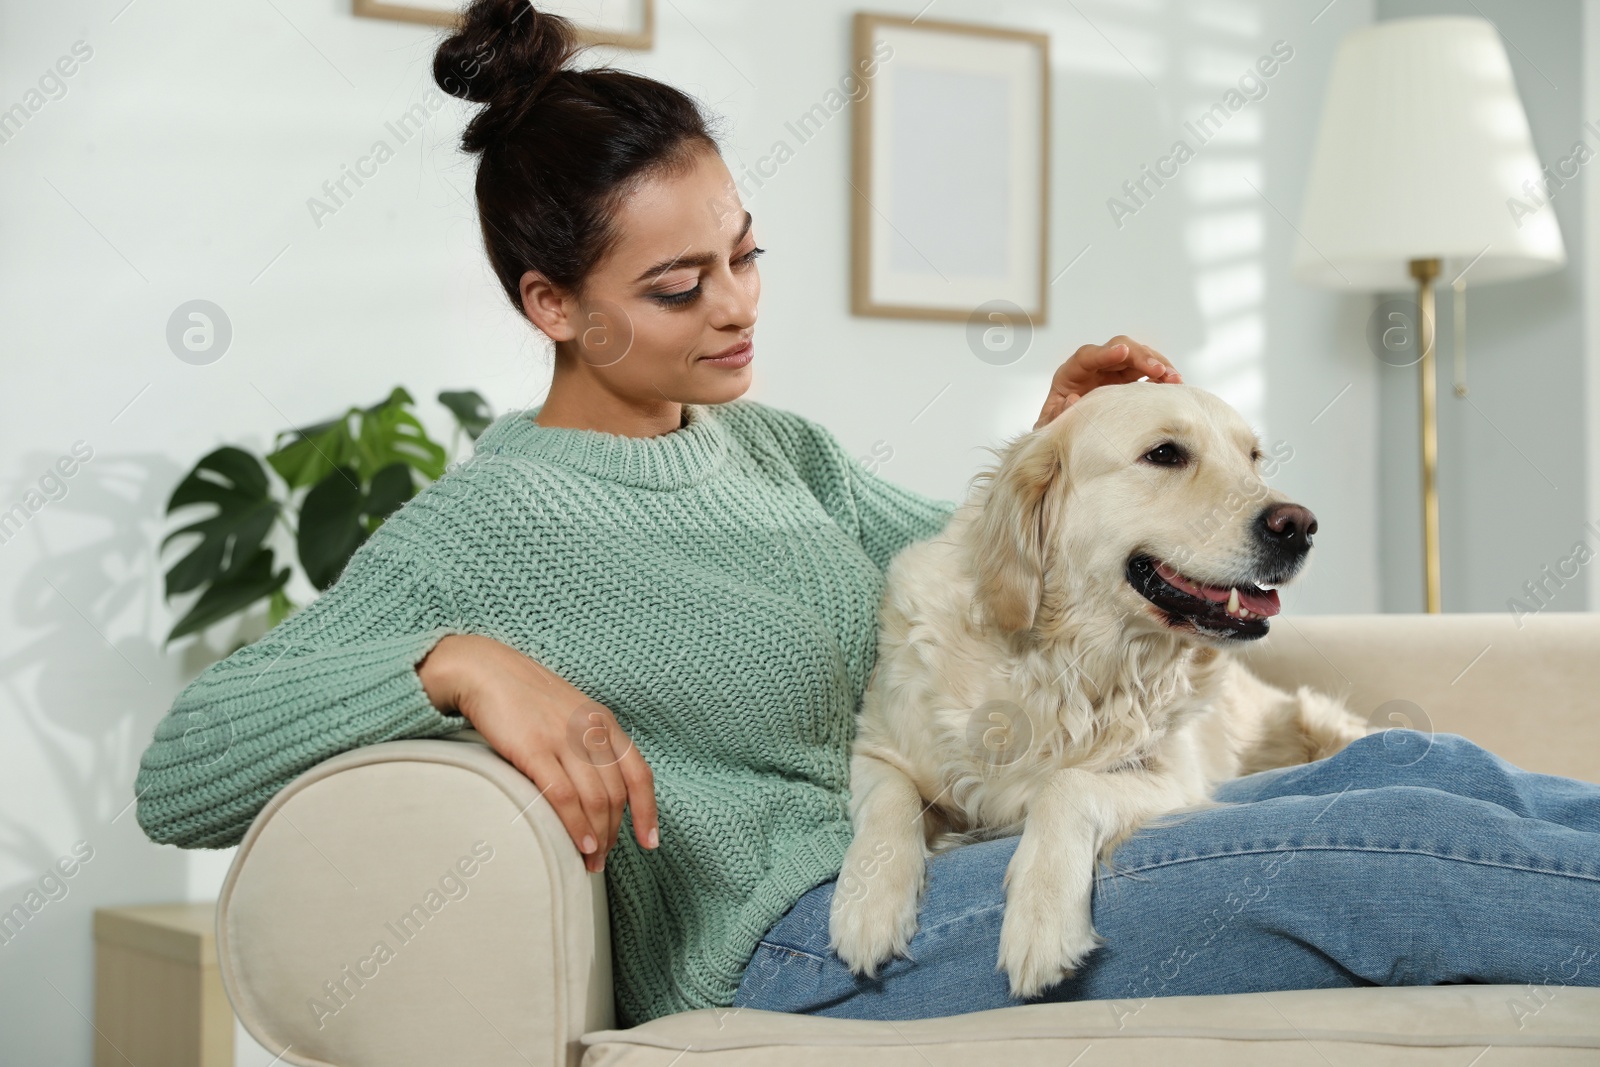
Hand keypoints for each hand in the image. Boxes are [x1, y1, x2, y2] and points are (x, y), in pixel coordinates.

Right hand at [418, 634, 658, 872]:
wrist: (485, 671)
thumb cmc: (525, 699)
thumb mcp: (571, 715)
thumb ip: (589, 745)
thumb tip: (598, 792)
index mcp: (604, 722)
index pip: (639, 773)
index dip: (648, 811)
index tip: (649, 842)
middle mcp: (591, 730)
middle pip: (616, 794)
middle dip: (615, 833)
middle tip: (602, 860)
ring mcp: (564, 739)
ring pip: (594, 799)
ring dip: (597, 838)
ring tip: (590, 861)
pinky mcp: (534, 749)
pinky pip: (563, 796)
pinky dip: (575, 825)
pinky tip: (578, 843)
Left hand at [1035, 336, 1181, 429]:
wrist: (1067, 434)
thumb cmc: (1058, 428)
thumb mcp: (1050, 425)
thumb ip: (1057, 414)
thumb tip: (1073, 400)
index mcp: (1070, 374)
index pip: (1087, 355)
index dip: (1105, 353)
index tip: (1122, 351)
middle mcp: (1094, 367)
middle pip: (1120, 348)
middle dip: (1141, 357)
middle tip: (1160, 371)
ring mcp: (1113, 371)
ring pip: (1139, 356)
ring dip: (1159, 365)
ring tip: (1176, 380)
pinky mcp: (1128, 379)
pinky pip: (1148, 371)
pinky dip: (1162, 376)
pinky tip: (1176, 385)